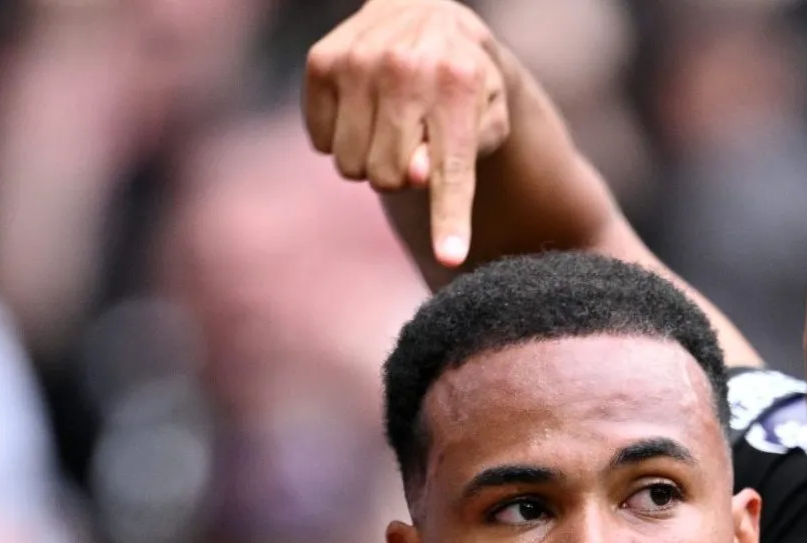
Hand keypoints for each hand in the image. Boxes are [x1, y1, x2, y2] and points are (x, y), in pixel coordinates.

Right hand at [301, 0, 511, 266]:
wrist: (425, 12)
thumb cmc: (464, 82)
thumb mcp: (484, 119)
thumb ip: (462, 156)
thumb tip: (416, 176)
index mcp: (458, 84)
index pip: (451, 169)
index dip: (449, 218)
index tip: (451, 255)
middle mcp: (405, 67)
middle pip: (388, 179)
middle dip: (402, 176)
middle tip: (415, 145)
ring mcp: (357, 61)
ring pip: (350, 167)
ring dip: (369, 159)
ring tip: (390, 125)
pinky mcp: (322, 62)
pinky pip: (321, 143)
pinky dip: (340, 138)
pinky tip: (363, 108)